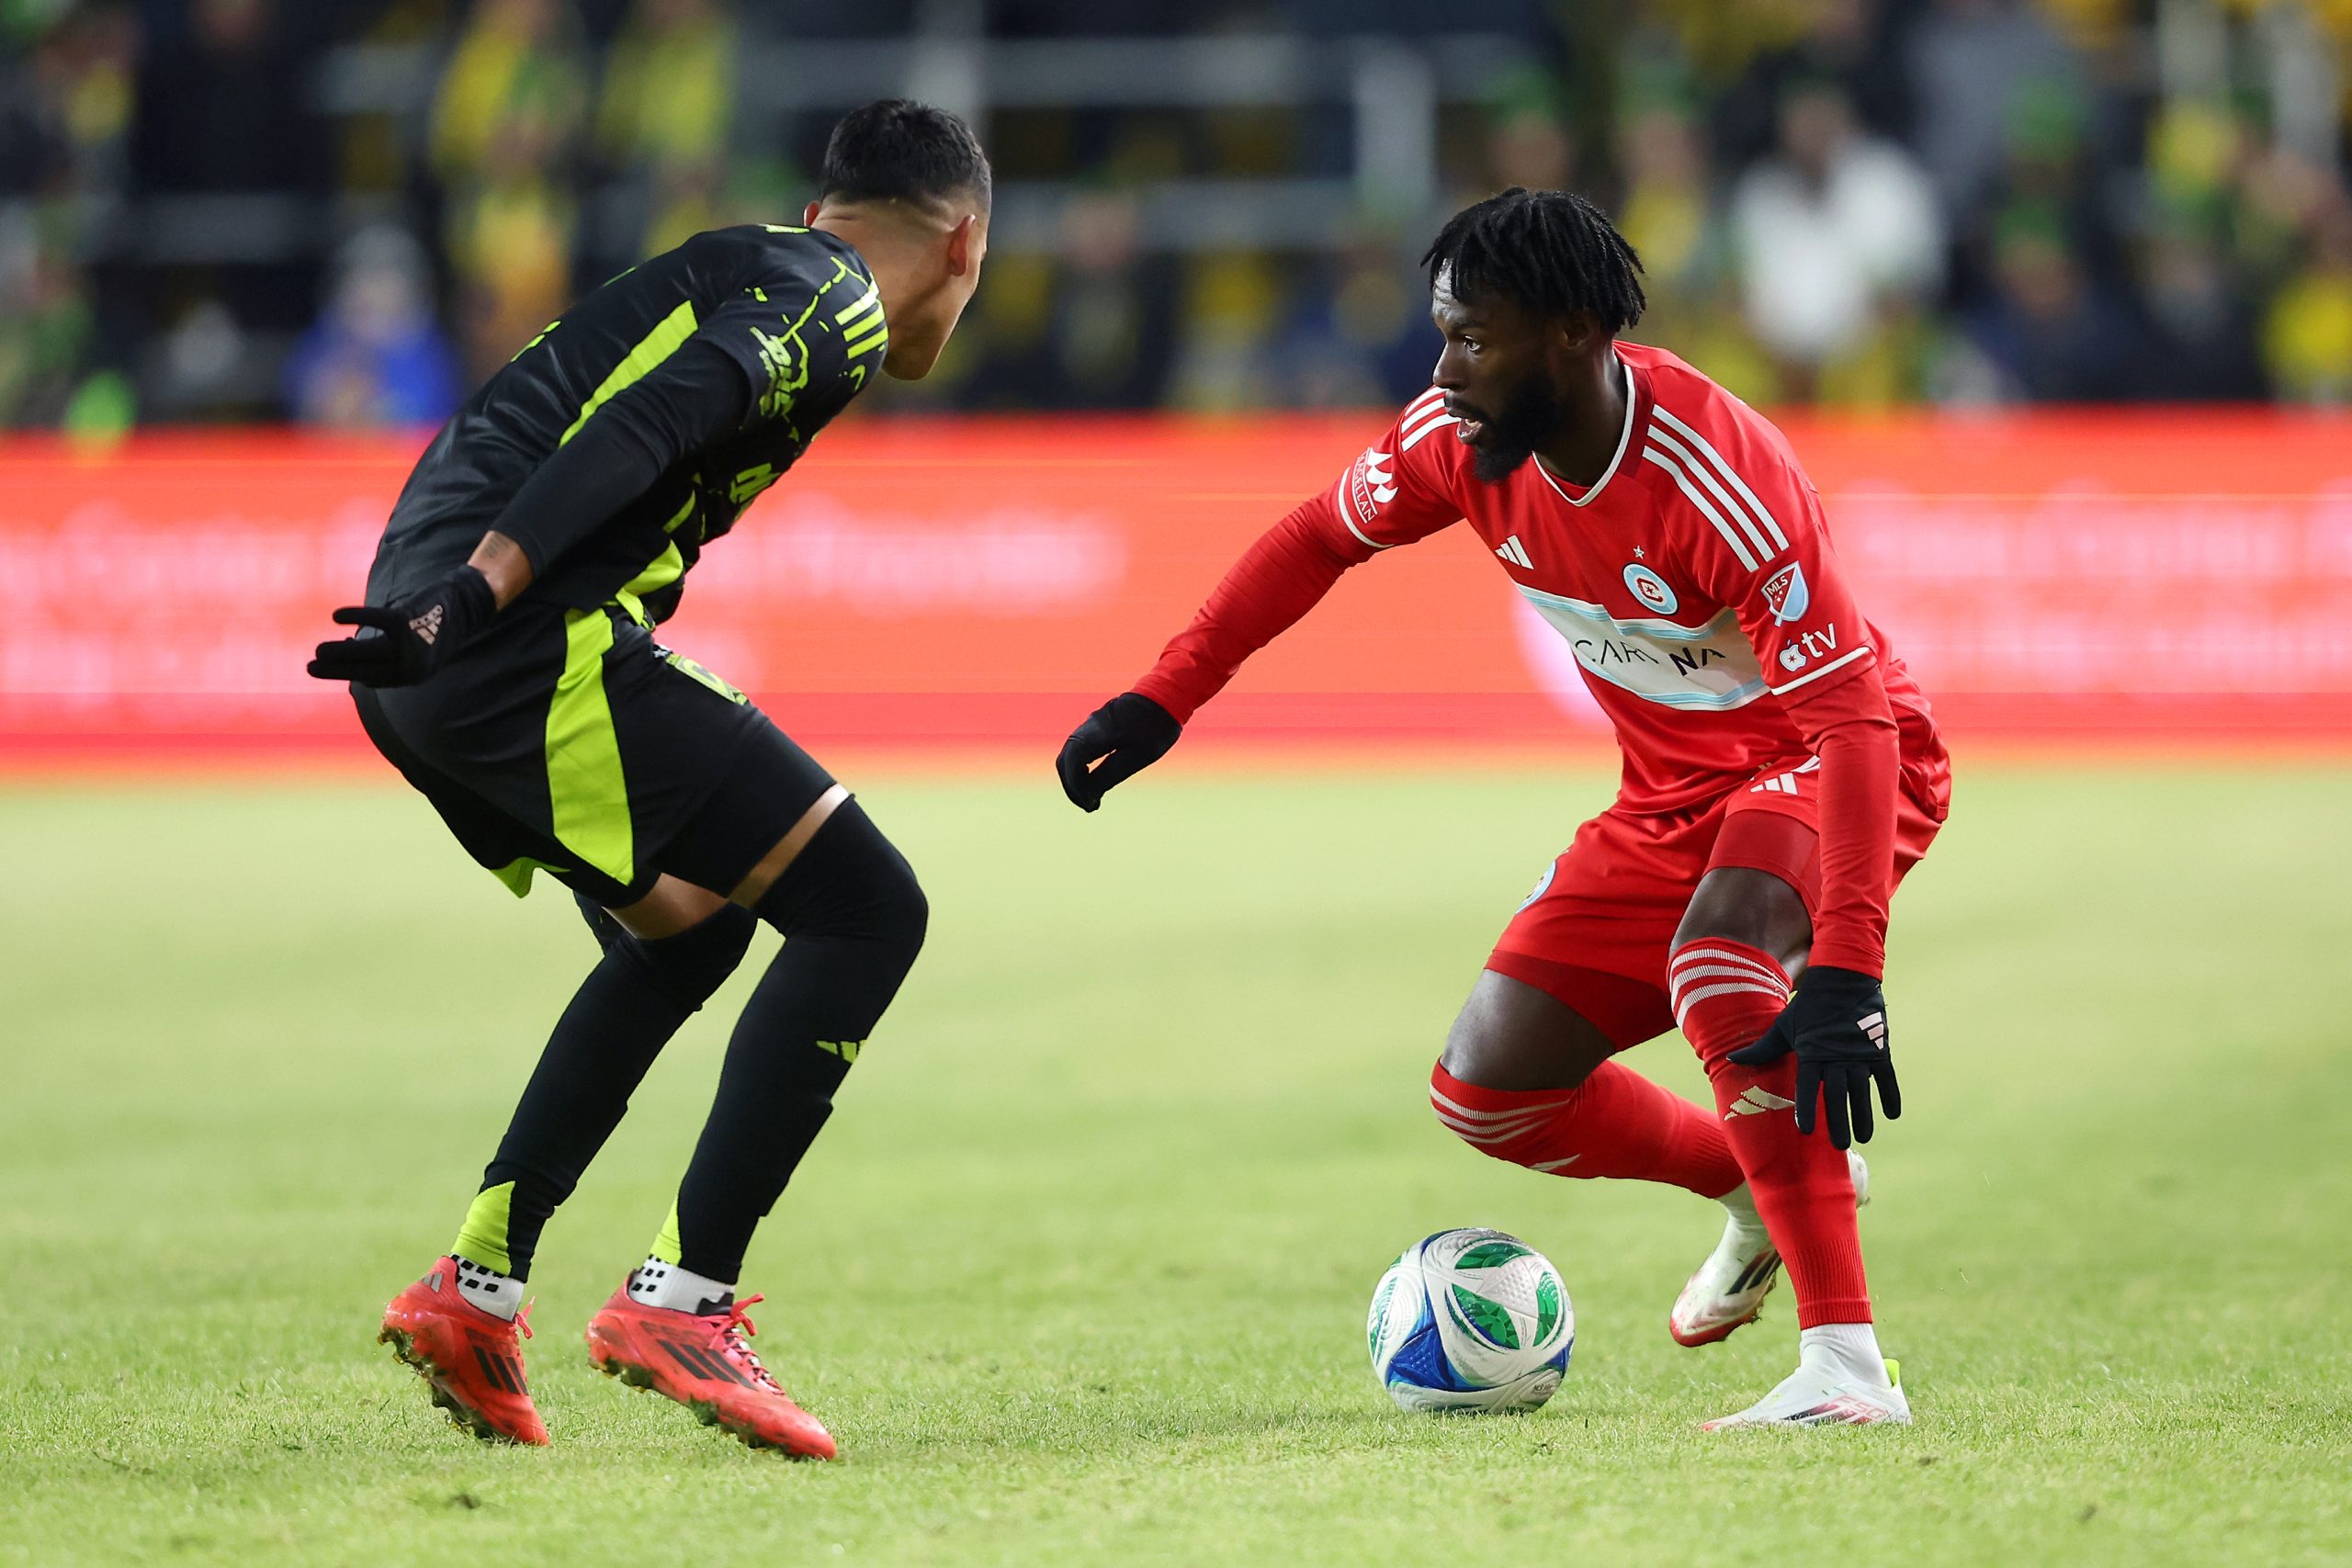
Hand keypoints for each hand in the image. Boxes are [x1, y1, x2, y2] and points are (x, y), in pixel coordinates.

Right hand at [307, 566, 496, 686]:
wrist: (468, 605)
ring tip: (319, 650)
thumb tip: (354, 650)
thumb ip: (389, 653)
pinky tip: (337, 617)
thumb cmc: (437, 626)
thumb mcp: (415, 647)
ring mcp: (409, 646)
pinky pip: (375, 621)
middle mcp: (411, 667)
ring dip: (340, 653)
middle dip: (337, 670)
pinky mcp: (407, 622)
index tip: (327, 666)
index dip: (349, 673)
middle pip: (366, 671)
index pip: (373, 679)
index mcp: (413, 676)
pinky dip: (356, 618)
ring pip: (367, 652)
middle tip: (310, 667)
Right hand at [1056, 693, 1180, 810]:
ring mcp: (1091, 726)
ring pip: (1070, 755)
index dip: (1076, 788)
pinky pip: (1080, 750)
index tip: (1090, 806)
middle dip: (1073, 787)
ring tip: (1092, 798)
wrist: (1167, 694)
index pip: (1071, 765)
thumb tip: (1089, 796)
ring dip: (1077, 778)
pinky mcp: (1098, 727)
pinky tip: (1096, 780)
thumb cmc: (1155, 727)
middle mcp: (1087, 728)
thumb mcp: (1136, 757)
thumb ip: (1109, 775)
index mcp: (1095, 734)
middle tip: (1089, 806)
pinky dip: (1082, 768)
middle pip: (1065, 761)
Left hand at [1726, 964, 1896, 1149]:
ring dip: (1864, 1115)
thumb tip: (1731, 1059)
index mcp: (1812, 1052)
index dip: (1806, 1108)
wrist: (1843, 980)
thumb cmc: (1808, 1006)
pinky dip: (1891, 1095)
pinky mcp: (1878, 1050)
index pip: (1808, 1086)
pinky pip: (1886, 1077)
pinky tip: (1892, 1114)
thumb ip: (1762, 1048)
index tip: (1805, 1130)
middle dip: (1838, 1121)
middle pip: (1837, 1095)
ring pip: (1863, 1091)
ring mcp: (1860, 1054)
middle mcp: (1837, 1057)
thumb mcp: (1783, 1026)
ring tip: (1864, 1137)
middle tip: (1839, 1145)